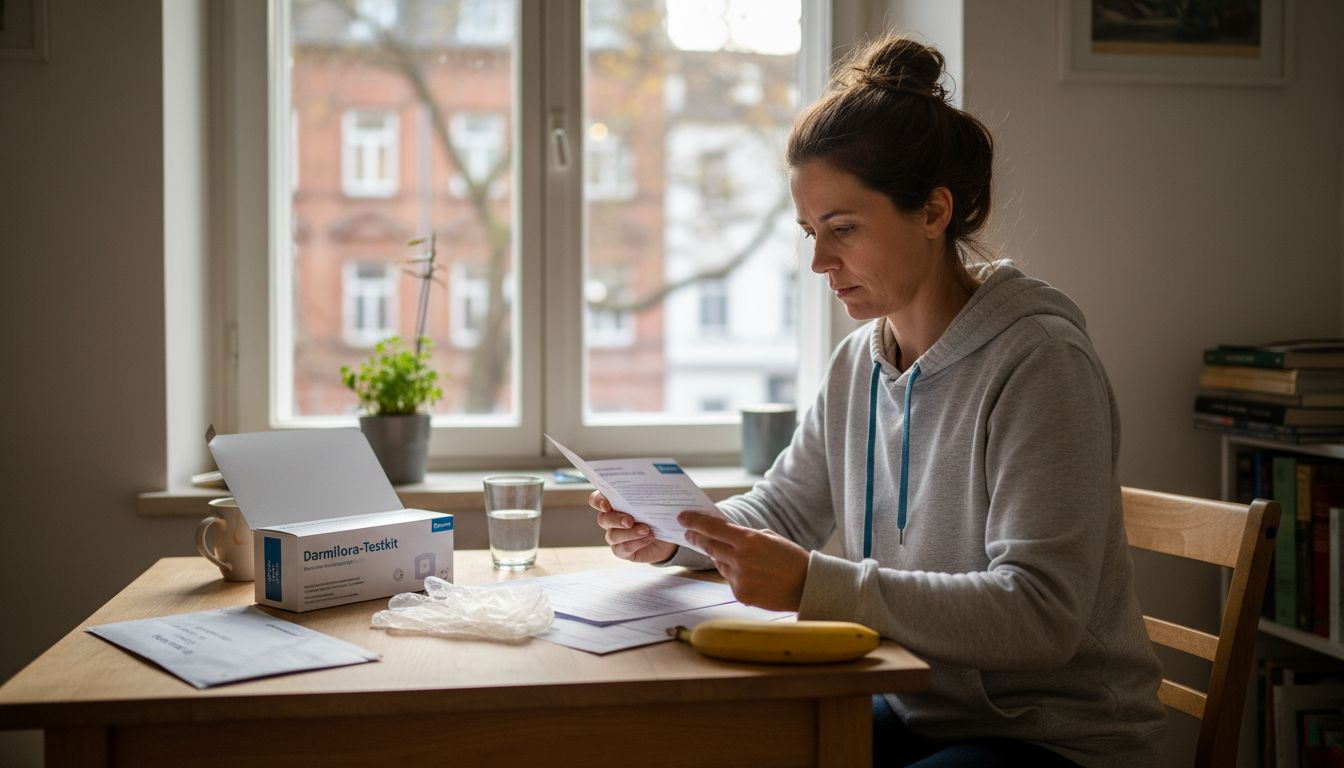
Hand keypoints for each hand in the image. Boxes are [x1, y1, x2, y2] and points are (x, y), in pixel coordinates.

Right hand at [590, 491, 678, 563]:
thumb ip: (663, 500)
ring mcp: (615, 535)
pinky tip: (649, 538)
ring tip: (646, 530)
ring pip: (612, 535)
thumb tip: (674, 512)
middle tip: (629, 520)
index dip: (599, 501)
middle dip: (615, 519)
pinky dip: (636, 543)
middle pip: (603, 518)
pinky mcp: (622, 550)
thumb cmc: (661, 514)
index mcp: (615, 502)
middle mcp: (611, 519)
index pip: (597, 499)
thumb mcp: (662, 502)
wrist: (667, 537)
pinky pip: (622, 548)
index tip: (607, 504)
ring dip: (629, 533)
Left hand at [678, 511, 808, 611]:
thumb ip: (745, 536)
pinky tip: (750, 574)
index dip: (696, 522)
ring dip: (720, 558)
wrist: (807, 586)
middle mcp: (741, 559)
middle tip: (689, 534)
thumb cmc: (791, 559)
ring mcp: (740, 578)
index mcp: (749, 540)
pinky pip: (730, 580)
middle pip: (710, 546)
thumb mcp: (770, 538)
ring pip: (720, 564)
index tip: (683, 518)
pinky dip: (734, 575)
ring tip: (734, 556)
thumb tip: (724, 535)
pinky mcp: (741, 594)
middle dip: (698, 538)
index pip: (714, 528)